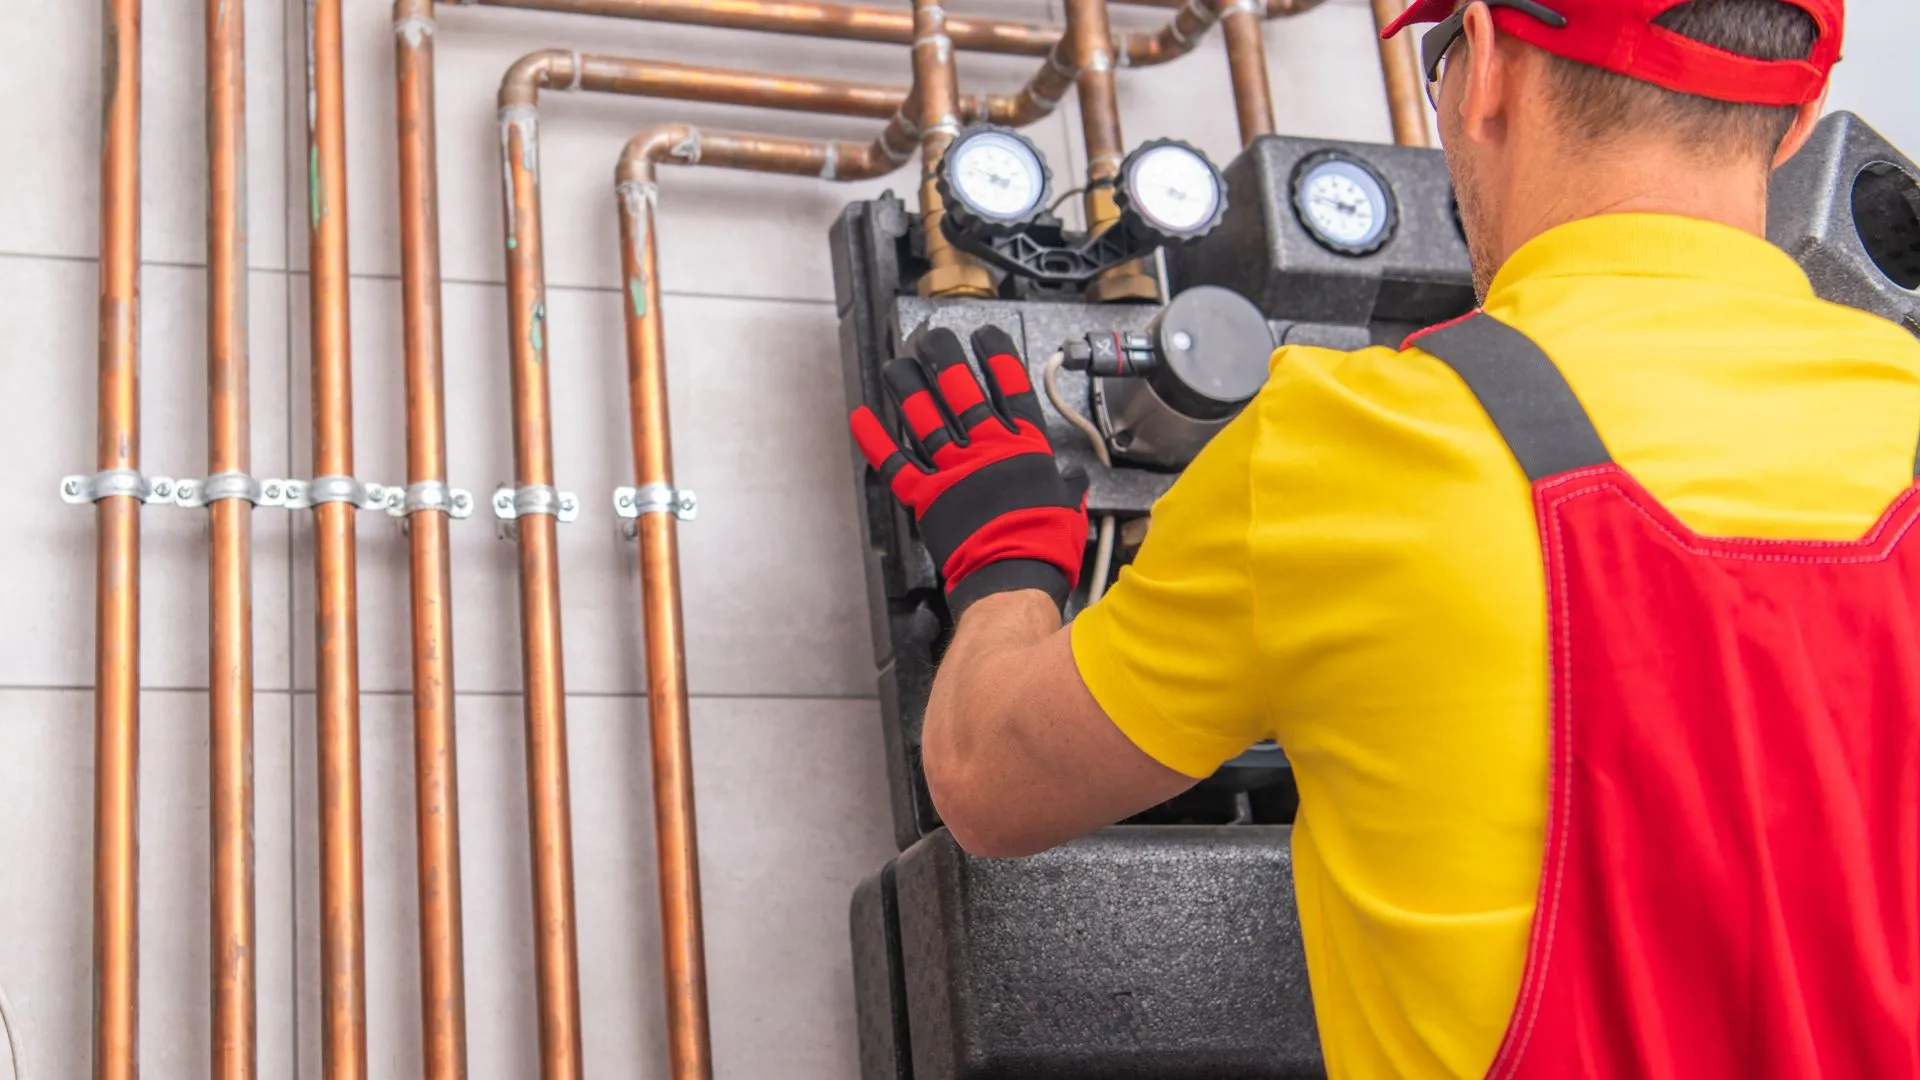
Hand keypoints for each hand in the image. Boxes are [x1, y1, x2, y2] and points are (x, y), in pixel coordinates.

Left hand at [851, 325, 1089, 614]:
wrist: (1014, 576)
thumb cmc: (1045, 545)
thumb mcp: (1069, 505)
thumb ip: (1066, 485)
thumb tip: (1073, 480)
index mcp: (1023, 447)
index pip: (1010, 388)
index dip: (997, 357)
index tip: (985, 337)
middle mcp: (985, 449)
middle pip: (961, 390)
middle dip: (945, 359)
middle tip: (932, 340)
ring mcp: (953, 470)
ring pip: (924, 417)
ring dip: (908, 387)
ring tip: (898, 365)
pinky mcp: (927, 496)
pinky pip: (895, 463)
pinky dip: (876, 440)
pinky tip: (862, 418)